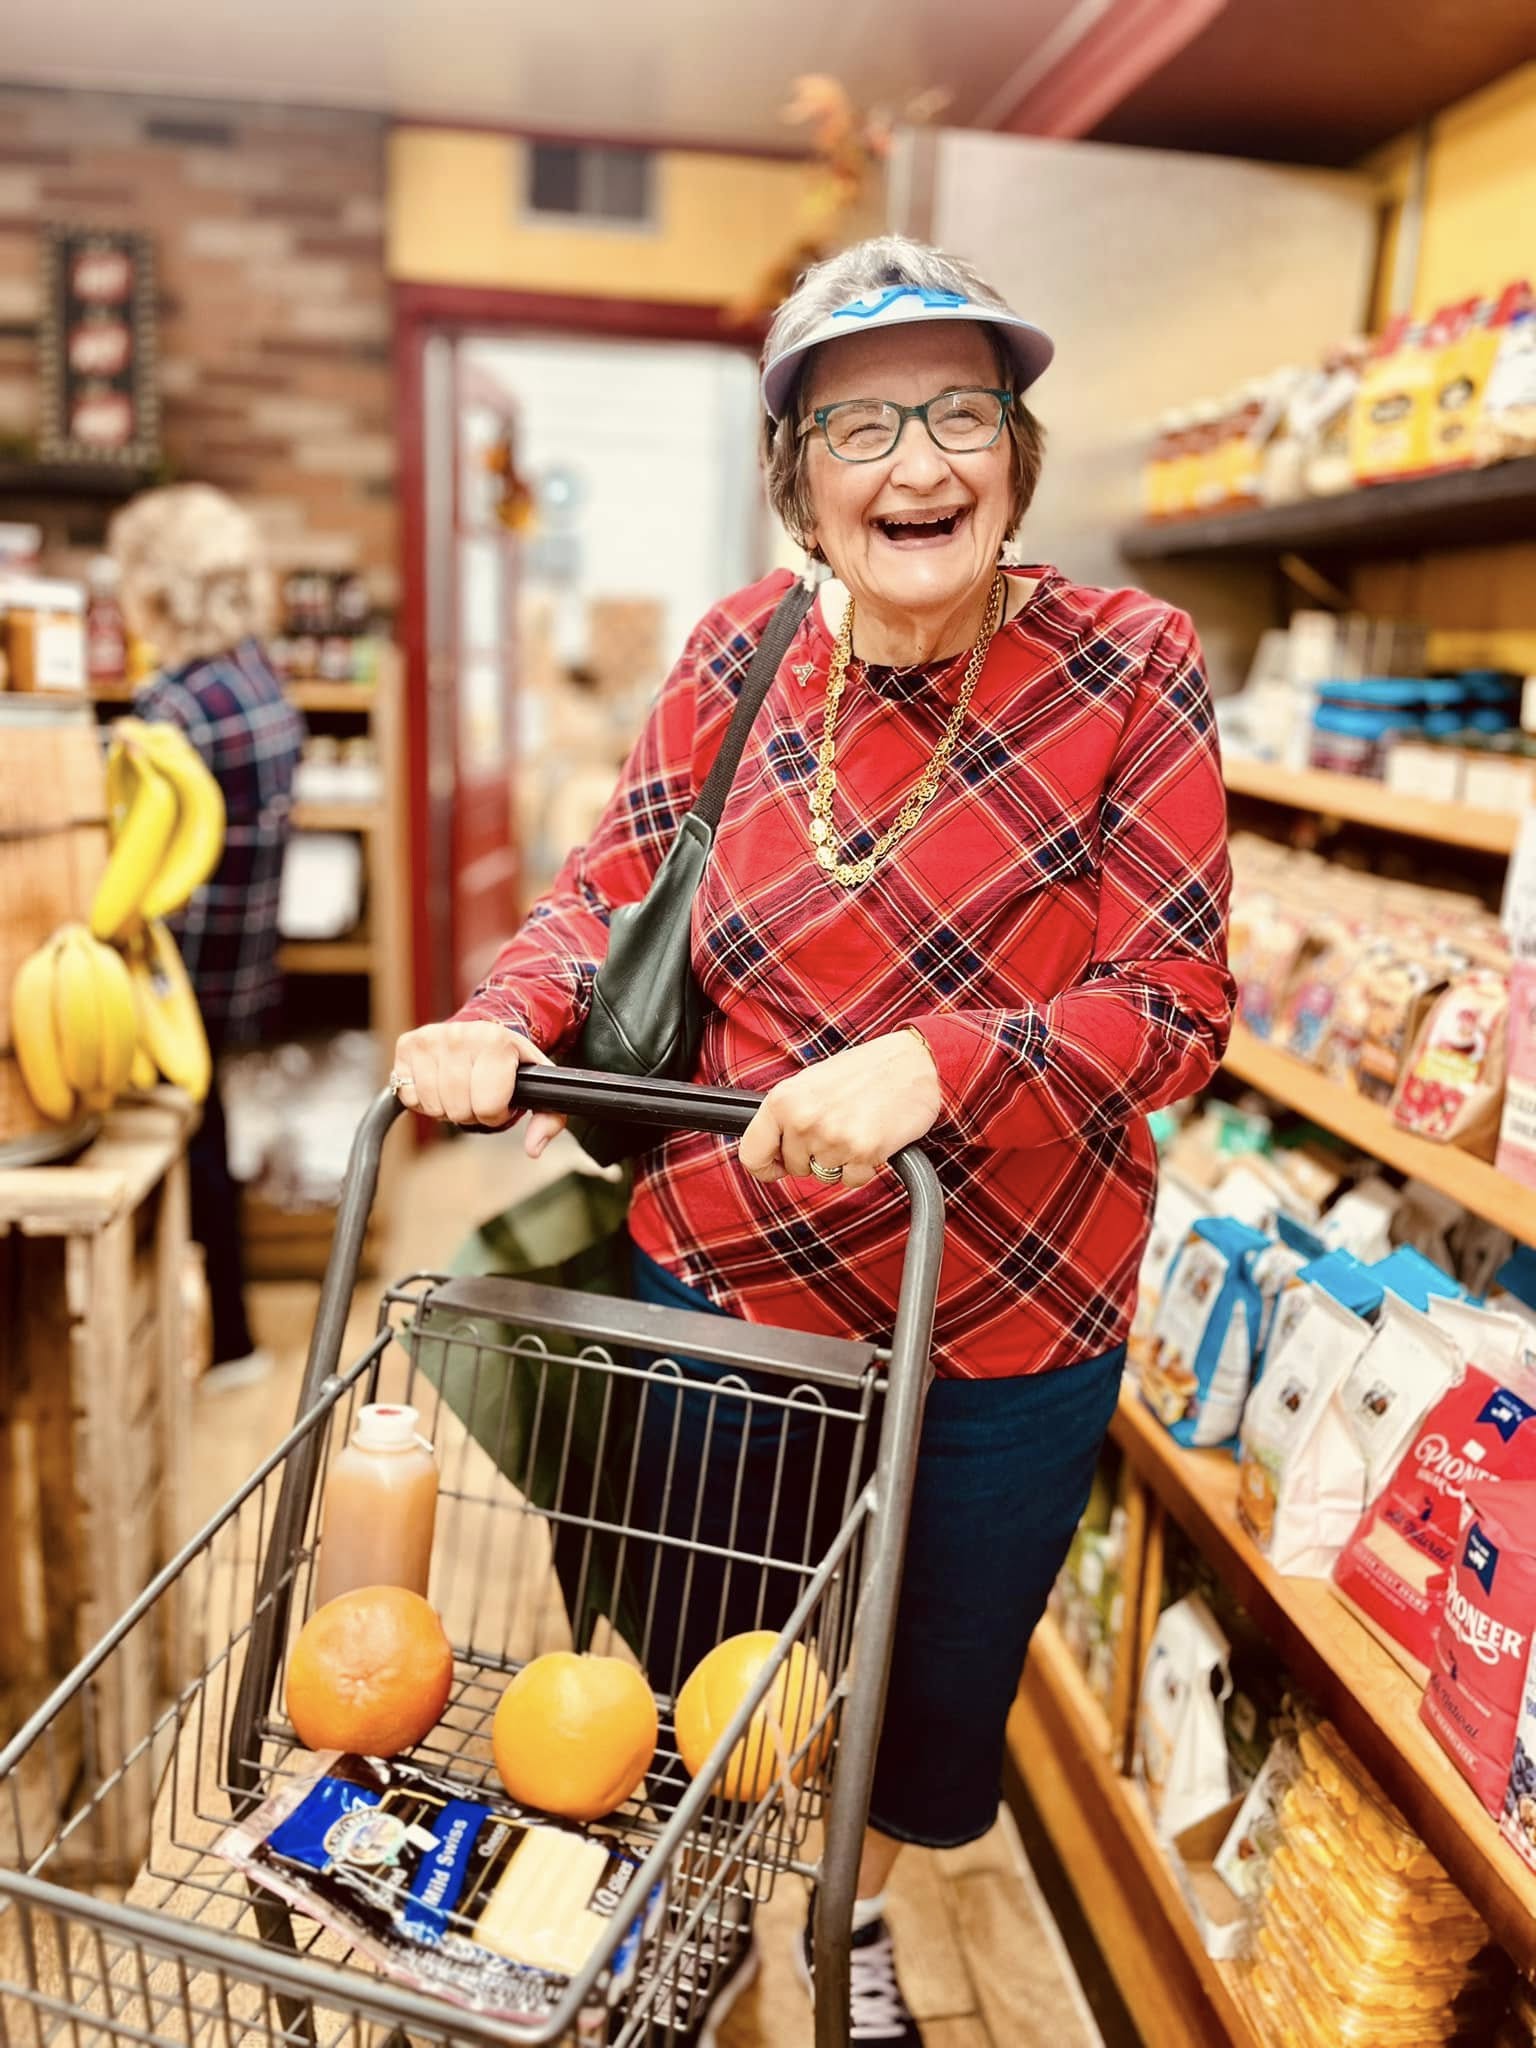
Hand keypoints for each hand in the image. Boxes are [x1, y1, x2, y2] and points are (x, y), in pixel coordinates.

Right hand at [390, 1021, 566, 1157]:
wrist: (482, 1032)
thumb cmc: (509, 1064)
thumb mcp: (537, 1086)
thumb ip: (548, 1119)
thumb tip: (533, 1149)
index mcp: (496, 1041)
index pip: (488, 1106)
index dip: (496, 1114)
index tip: (500, 1102)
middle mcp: (461, 1035)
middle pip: (459, 1109)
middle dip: (471, 1113)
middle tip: (478, 1097)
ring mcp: (431, 1038)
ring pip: (433, 1105)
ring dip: (447, 1108)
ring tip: (460, 1091)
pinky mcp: (408, 1044)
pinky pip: (408, 1095)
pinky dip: (423, 1100)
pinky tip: (438, 1085)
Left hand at [739, 1031, 939, 1188]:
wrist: (915, 1062)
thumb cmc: (865, 1071)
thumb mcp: (811, 1083)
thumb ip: (786, 1115)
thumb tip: (771, 1152)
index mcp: (783, 1099)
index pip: (751, 1154)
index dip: (765, 1166)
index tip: (778, 1166)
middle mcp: (803, 1119)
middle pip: (794, 1168)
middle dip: (814, 1158)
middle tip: (837, 1127)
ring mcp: (832, 1137)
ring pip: (824, 1175)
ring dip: (841, 1161)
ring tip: (857, 1126)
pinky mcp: (862, 1151)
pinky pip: (852, 1180)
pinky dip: (863, 1167)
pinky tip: (873, 1138)